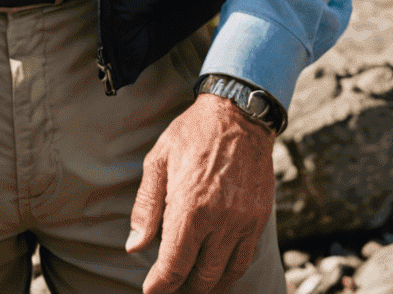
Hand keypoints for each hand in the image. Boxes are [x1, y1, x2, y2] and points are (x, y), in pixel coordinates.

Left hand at [126, 93, 275, 293]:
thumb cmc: (191, 135)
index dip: (161, 284)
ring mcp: (243, 223)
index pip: (174, 263)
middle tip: (170, 289)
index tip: (151, 292)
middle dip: (184, 289)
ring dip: (207, 286)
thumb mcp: (158, 161)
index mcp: (190, 207)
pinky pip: (244, 259)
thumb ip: (146, 207)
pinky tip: (216, 272)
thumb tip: (134, 246)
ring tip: (191, 286)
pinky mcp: (259, 220)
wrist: (238, 117)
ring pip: (225, 273)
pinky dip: (229, 273)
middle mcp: (220, 221)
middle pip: (201, 275)